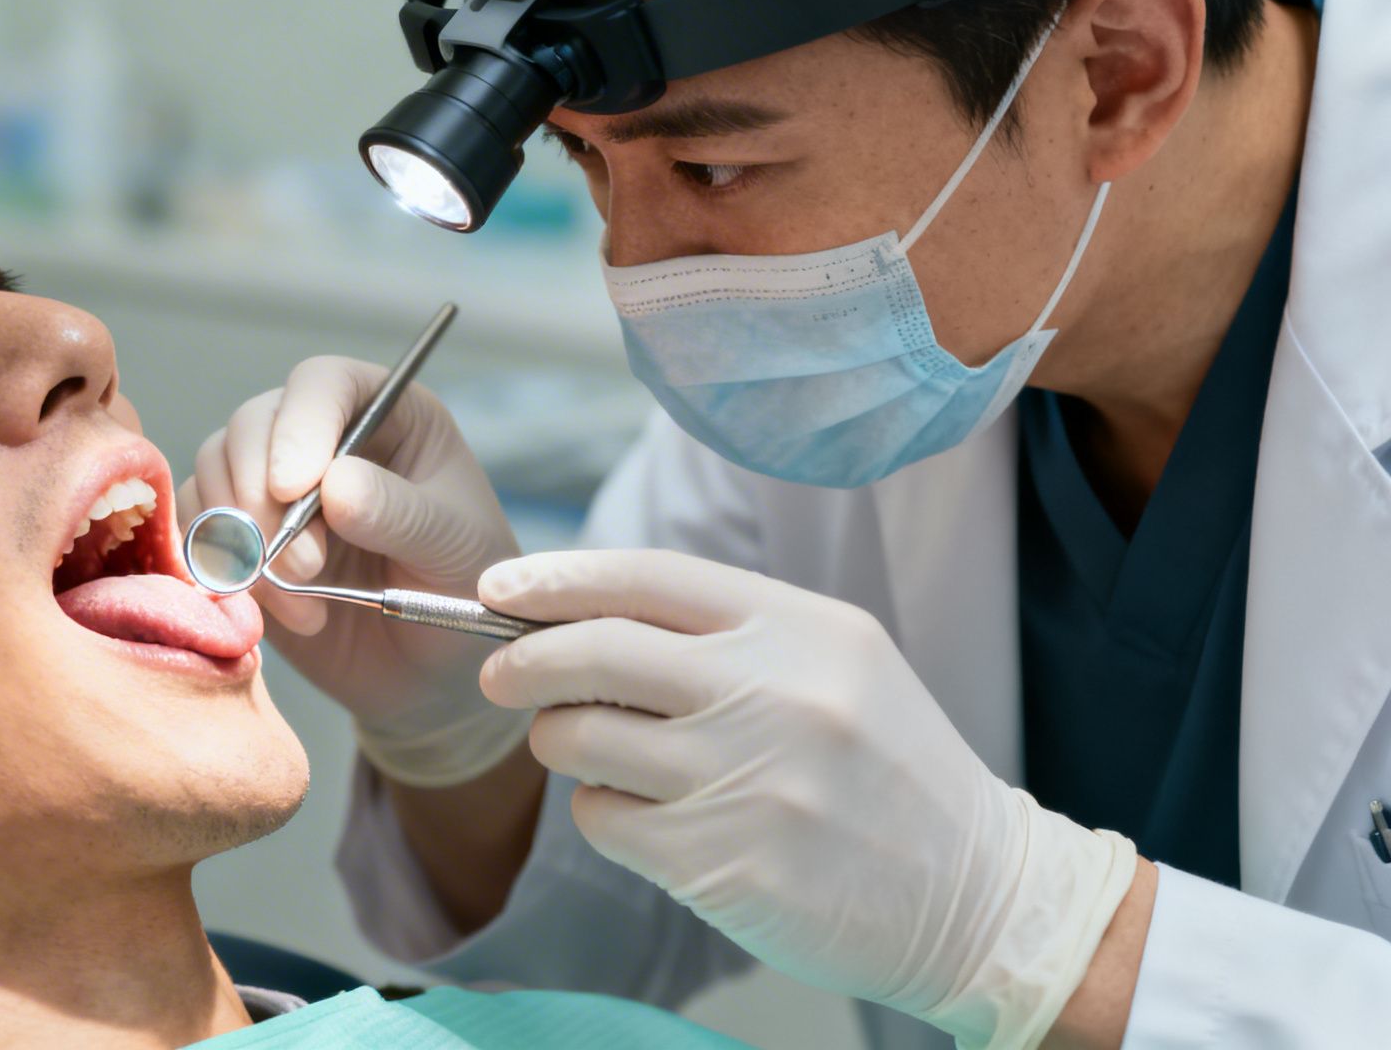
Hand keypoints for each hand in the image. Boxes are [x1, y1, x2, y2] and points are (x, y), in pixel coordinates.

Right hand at [179, 355, 525, 786]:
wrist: (432, 668)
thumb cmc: (463, 590)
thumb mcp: (455, 549)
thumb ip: (400, 514)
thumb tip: (335, 482)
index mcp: (386, 415)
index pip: (323, 383)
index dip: (299, 425)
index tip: (293, 488)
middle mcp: (322, 436)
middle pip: (253, 425)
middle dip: (263, 498)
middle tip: (304, 567)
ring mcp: (274, 485)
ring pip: (214, 472)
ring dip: (244, 540)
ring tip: (304, 598)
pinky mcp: (241, 539)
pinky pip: (199, 532)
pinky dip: (229, 574)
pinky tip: (290, 616)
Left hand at [477, 549, 1137, 1048]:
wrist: (975, 895)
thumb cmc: (884, 768)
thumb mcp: (832, 662)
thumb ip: (720, 631)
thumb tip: (573, 612)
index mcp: (801, 627)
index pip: (646, 578)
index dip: (557, 578)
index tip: (497, 587)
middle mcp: (773, 694)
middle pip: (593, 652)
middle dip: (521, 658)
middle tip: (498, 672)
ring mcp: (745, 782)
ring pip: (579, 740)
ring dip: (560, 742)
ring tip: (596, 750)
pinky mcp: (719, 864)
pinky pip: (603, 819)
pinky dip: (604, 813)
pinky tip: (649, 817)